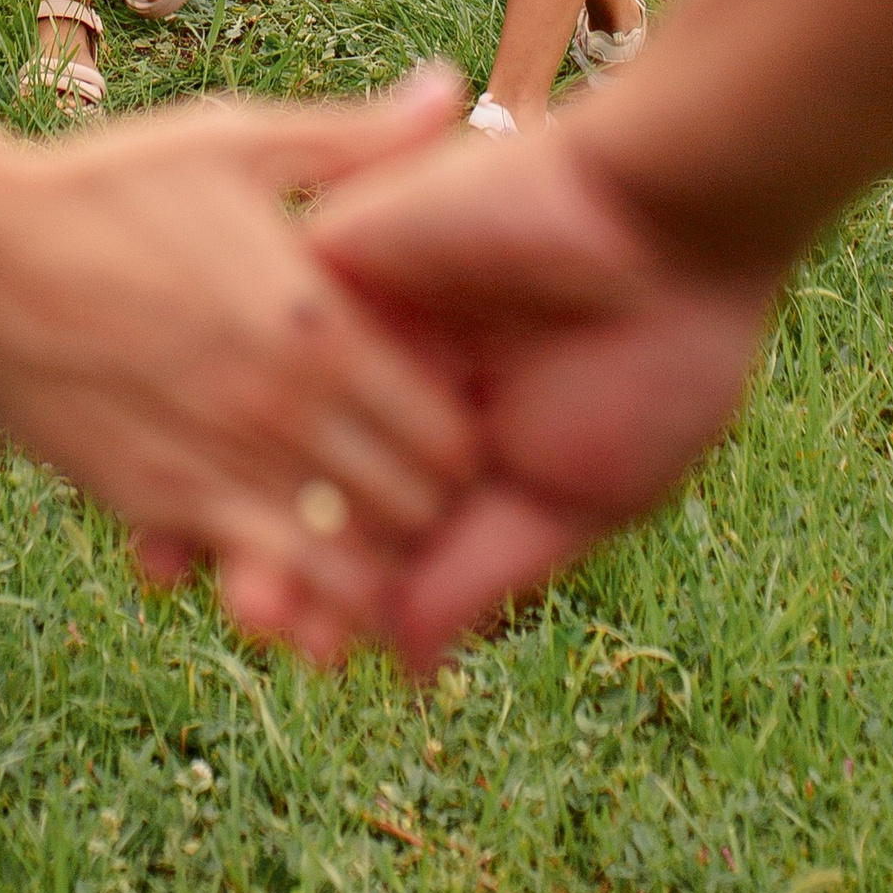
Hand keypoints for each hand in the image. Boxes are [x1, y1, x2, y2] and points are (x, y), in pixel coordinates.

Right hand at [0, 65, 482, 637]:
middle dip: (425, 504)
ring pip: (348, 567)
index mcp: (319, 320)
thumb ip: (356, 137)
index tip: (442, 414)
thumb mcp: (237, 144)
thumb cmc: (108, 185)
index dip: (462, 432)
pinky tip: (280, 553)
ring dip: (365, 558)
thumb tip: (453, 88)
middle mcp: (285, 407)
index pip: (450, 430)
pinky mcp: (159, 506)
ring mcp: (222, 466)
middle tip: (407, 477)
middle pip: (415, 508)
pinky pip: (262, 581)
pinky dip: (291, 584)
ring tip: (349, 523)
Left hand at [261, 122, 783, 671]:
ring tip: (245, 573)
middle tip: (259, 621)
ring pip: (280, 423)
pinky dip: (244, 399)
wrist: (661, 221)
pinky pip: (263, 335)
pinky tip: (230, 454)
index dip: (341, 593)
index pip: (382, 529)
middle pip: (315, 482)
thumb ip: (476, 576)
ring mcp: (365, 323)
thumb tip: (406, 670)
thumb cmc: (648, 363)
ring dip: (251, 493)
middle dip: (282, 554)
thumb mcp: (570, 500)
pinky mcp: (333, 259)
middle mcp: (406, 385)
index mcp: (468, 441)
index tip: (316, 653)